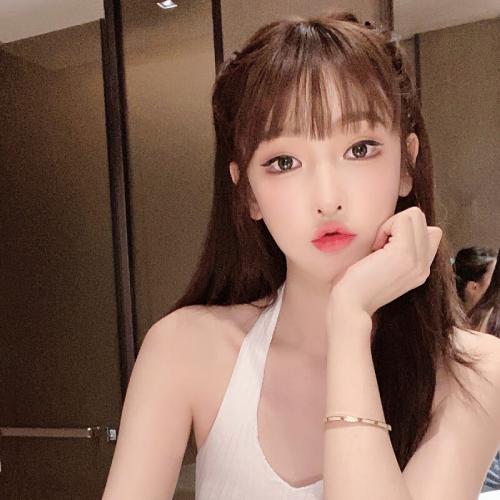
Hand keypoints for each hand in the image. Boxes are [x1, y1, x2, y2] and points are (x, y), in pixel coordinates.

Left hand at [328, 207, 441, 321]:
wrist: (350, 305)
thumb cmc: (356, 284)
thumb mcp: (382, 265)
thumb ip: (398, 248)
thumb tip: (406, 221)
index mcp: (421, 269)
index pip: (431, 232)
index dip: (403, 230)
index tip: (384, 248)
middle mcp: (424, 266)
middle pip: (420, 219)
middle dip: (395, 224)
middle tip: (378, 246)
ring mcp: (418, 260)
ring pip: (414, 215)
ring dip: (390, 225)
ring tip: (377, 247)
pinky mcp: (406, 253)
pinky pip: (403, 219)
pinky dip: (385, 227)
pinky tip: (374, 247)